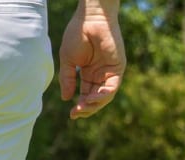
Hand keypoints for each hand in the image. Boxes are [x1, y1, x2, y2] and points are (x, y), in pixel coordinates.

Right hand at [58, 1, 124, 119]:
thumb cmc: (77, 35)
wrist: (89, 19)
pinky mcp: (117, 68)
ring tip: (83, 106)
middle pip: (96, 99)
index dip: (80, 106)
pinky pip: (112, 88)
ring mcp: (110, 72)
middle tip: (76, 113)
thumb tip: (66, 99)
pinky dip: (103, 96)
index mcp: (89, 74)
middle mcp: (100, 75)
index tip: (71, 113)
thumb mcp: (68, 61)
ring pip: (105, 96)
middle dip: (87, 108)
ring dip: (94, 105)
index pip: (86, 95)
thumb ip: (68, 79)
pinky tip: (92, 98)